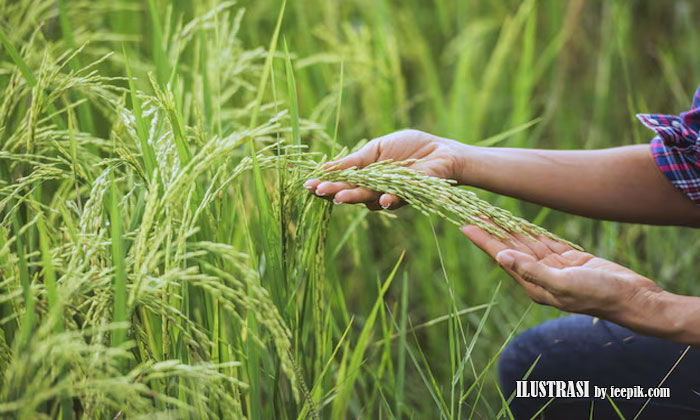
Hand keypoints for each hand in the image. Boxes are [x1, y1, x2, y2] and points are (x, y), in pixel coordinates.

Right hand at [304, 129, 466, 209]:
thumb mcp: (377, 148)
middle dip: (335, 192)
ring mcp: (391, 194)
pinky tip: (381, 199)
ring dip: (355, 197)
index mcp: (366, 177)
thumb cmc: (410, 148)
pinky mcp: (411, 194)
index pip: (342, 182)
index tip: (308, 184)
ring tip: (340, 196)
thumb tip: (327, 167)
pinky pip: (397, 199)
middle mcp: (376, 190)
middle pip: (351, 192)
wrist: (441, 151)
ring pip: (369, 198)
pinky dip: (389, 199)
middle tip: (319, 191)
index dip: (326, 183)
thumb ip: (356, 160)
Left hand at [460, 225, 662, 318]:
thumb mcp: (563, 284)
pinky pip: (545, 242)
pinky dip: (532, 231)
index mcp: (534, 285)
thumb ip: (532, 271)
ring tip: (491, 213)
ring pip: (526, 243)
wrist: (632, 299)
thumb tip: (502, 257)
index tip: (465, 225)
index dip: (483, 240)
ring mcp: (555, 268)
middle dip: (492, 231)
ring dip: (509, 229)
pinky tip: (519, 223)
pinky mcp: (570, 261)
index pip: (502, 257)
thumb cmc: (599, 295)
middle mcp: (540, 276)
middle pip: (510, 248)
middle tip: (473, 211)